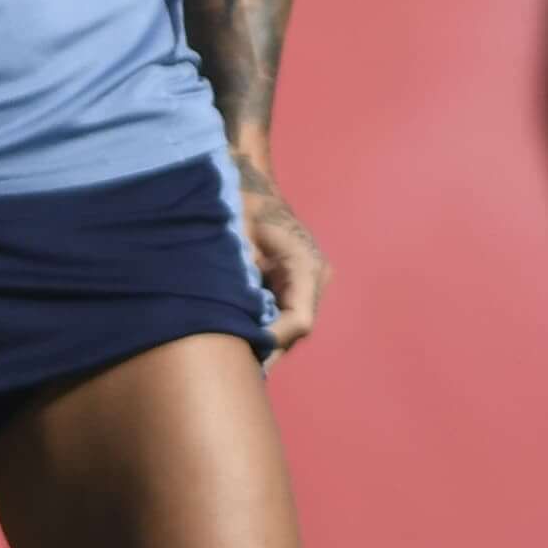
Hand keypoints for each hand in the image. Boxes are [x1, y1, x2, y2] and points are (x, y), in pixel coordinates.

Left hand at [237, 164, 329, 356]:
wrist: (249, 184)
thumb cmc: (239, 206)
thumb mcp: (236, 242)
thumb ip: (241, 280)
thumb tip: (235, 322)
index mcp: (305, 265)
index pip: (298, 321)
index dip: (272, 340)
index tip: (241, 347)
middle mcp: (315, 276)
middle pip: (295, 329)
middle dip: (265, 345)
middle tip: (232, 363)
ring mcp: (310, 281)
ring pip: (290, 325)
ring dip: (264, 337)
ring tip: (234, 353)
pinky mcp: (298, 283)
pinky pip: (284, 313)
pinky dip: (263, 323)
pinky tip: (240, 332)